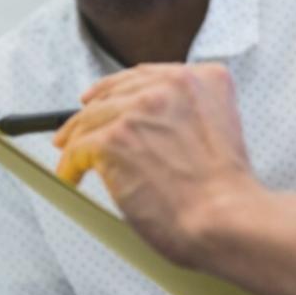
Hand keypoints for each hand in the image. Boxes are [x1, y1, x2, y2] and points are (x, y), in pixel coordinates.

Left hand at [53, 63, 259, 264]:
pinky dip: (70, 165)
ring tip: (68, 155)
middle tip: (76, 129)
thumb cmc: (227, 193)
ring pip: (91, 119)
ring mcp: (139, 111)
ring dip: (76, 140)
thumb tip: (151, 128)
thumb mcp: (221, 130)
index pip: (146, 76)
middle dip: (92, 112)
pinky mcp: (114, 139)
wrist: (225, 218)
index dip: (118, 89)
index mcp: (203, 80)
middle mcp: (171, 86)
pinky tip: (70, 176)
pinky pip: (79, 148)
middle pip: (114, 93)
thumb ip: (189, 116)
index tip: (102, 98)